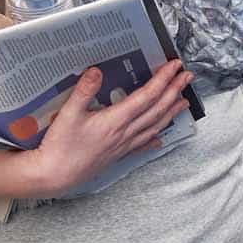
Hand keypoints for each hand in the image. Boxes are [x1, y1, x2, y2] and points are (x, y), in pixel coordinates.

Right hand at [22, 60, 193, 197]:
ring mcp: (123, 145)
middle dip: (175, 90)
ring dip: (171, 112)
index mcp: (116, 120)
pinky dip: (154, 138)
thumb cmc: (60, 146)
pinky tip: (160, 138)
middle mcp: (125, 133)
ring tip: (184, 102)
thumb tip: (96, 70)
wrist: (55, 175)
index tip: (174, 66)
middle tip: (188, 76)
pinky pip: (142, 144)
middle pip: (157, 109)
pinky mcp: (117, 155)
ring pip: (155, 126)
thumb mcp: (68, 113)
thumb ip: (84, 90)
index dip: (163, 79)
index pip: (147, 96)